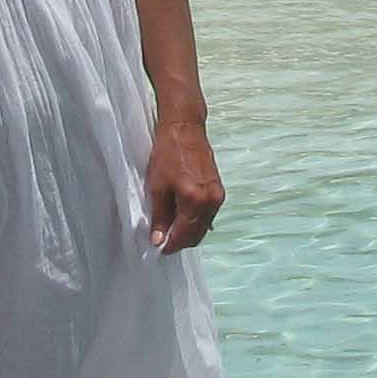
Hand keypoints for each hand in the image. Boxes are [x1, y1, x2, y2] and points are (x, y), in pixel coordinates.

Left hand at [144, 117, 223, 253]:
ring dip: (188, 232)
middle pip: (197, 234)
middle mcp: (211, 202)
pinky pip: (208, 215)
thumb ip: (160, 216)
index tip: (158, 248)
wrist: (184, 128)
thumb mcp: (157, 186)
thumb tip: (158, 240)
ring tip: (170, 228)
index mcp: (195, 201)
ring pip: (203, 226)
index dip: (170, 245)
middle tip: (162, 240)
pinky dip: (196, 221)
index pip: (184, 235)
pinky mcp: (218, 190)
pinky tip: (182, 217)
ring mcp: (217, 196)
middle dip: (180, 241)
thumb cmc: (167, 154)